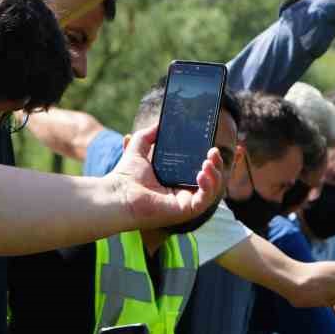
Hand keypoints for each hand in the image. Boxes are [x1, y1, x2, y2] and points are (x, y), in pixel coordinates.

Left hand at [111, 123, 225, 230]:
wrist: (117, 193)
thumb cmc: (125, 174)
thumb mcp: (138, 147)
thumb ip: (149, 134)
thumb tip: (160, 122)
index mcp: (175, 180)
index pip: (200, 170)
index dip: (209, 159)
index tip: (211, 146)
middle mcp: (183, 192)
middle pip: (210, 180)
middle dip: (216, 165)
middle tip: (213, 151)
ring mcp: (186, 203)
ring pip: (211, 190)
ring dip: (215, 174)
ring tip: (209, 160)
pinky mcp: (186, 211)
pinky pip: (205, 200)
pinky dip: (208, 186)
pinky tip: (202, 173)